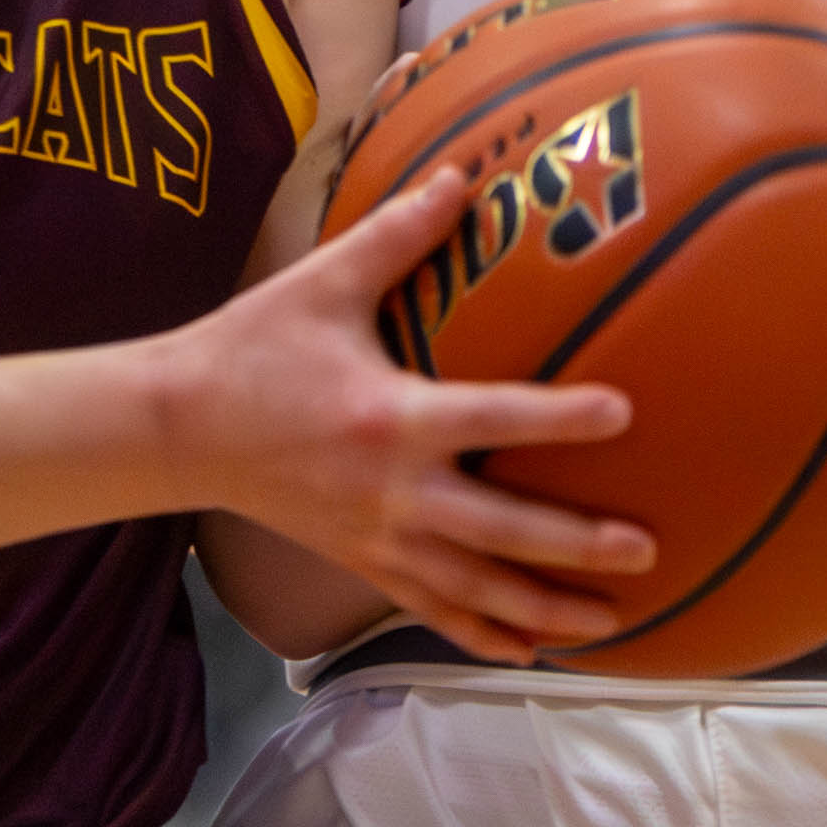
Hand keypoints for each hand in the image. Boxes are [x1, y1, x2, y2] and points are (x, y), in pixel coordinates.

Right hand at [164, 168, 655, 663]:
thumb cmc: (254, 348)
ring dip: (546, 608)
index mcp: (392, 418)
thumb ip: (400, 233)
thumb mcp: (324, 282)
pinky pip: (431, 608)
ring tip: (612, 620)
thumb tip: (464, 176)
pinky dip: (482, 633)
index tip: (623, 412)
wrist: (181, 429)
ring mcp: (378, 538)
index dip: (559, 419)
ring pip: (476, 588)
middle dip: (576, 545)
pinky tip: (528, 652)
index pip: (493, 419)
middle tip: (645, 550)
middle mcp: (393, 492)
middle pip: (501, 531)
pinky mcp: (361, 562)